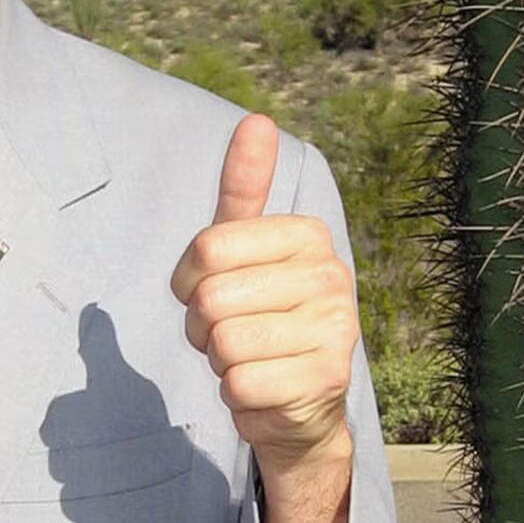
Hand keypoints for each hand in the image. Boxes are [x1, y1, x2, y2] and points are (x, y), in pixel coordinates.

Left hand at [170, 115, 356, 480]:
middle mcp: (331, 275)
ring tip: (248, 357)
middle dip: (201, 325)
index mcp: (308, 234)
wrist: (296, 403)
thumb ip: (245, 184)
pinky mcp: (326, 380)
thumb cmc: (258, 311)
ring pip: (223, 341)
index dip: (188, 278)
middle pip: (212, 296)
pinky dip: (235, 392)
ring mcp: (335, 329)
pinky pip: (239, 382)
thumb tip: (258, 119)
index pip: (208, 245)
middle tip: (228, 331)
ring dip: (218, 358)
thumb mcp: (244, 244)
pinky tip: (262, 388)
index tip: (210, 286)